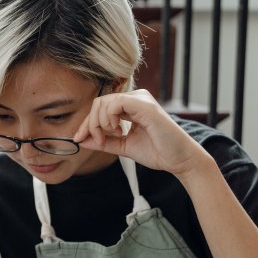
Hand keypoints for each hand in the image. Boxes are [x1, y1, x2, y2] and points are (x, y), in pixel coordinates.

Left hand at [73, 89, 212, 178]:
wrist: (178, 159)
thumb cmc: (157, 151)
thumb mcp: (123, 147)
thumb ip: (103, 142)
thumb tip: (81, 140)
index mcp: (130, 107)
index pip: (100, 107)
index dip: (86, 123)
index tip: (79, 139)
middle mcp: (135, 98)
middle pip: (99, 103)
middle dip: (90, 123)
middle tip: (96, 140)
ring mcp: (141, 99)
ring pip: (104, 102)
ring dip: (99, 122)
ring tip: (110, 136)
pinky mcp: (144, 105)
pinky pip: (116, 103)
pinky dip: (109, 117)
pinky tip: (116, 130)